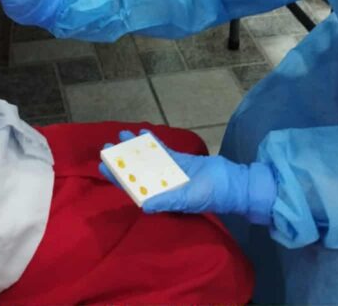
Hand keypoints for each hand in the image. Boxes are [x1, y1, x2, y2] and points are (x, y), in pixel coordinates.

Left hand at [100, 130, 276, 223]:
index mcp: (160, 196)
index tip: (103, 165)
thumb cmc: (211, 194)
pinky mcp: (180, 161)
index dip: (117, 177)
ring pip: (147, 158)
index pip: (133, 187)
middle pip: (136, 170)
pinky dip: (151, 142)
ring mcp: (170, 171)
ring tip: (122, 134)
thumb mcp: (188, 198)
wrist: (233, 183)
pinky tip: (141, 132)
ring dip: (134, 147)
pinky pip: (162, 151)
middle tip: (107, 146)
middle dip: (122, 159)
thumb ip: (166, 200)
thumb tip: (143, 205)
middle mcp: (162, 184)